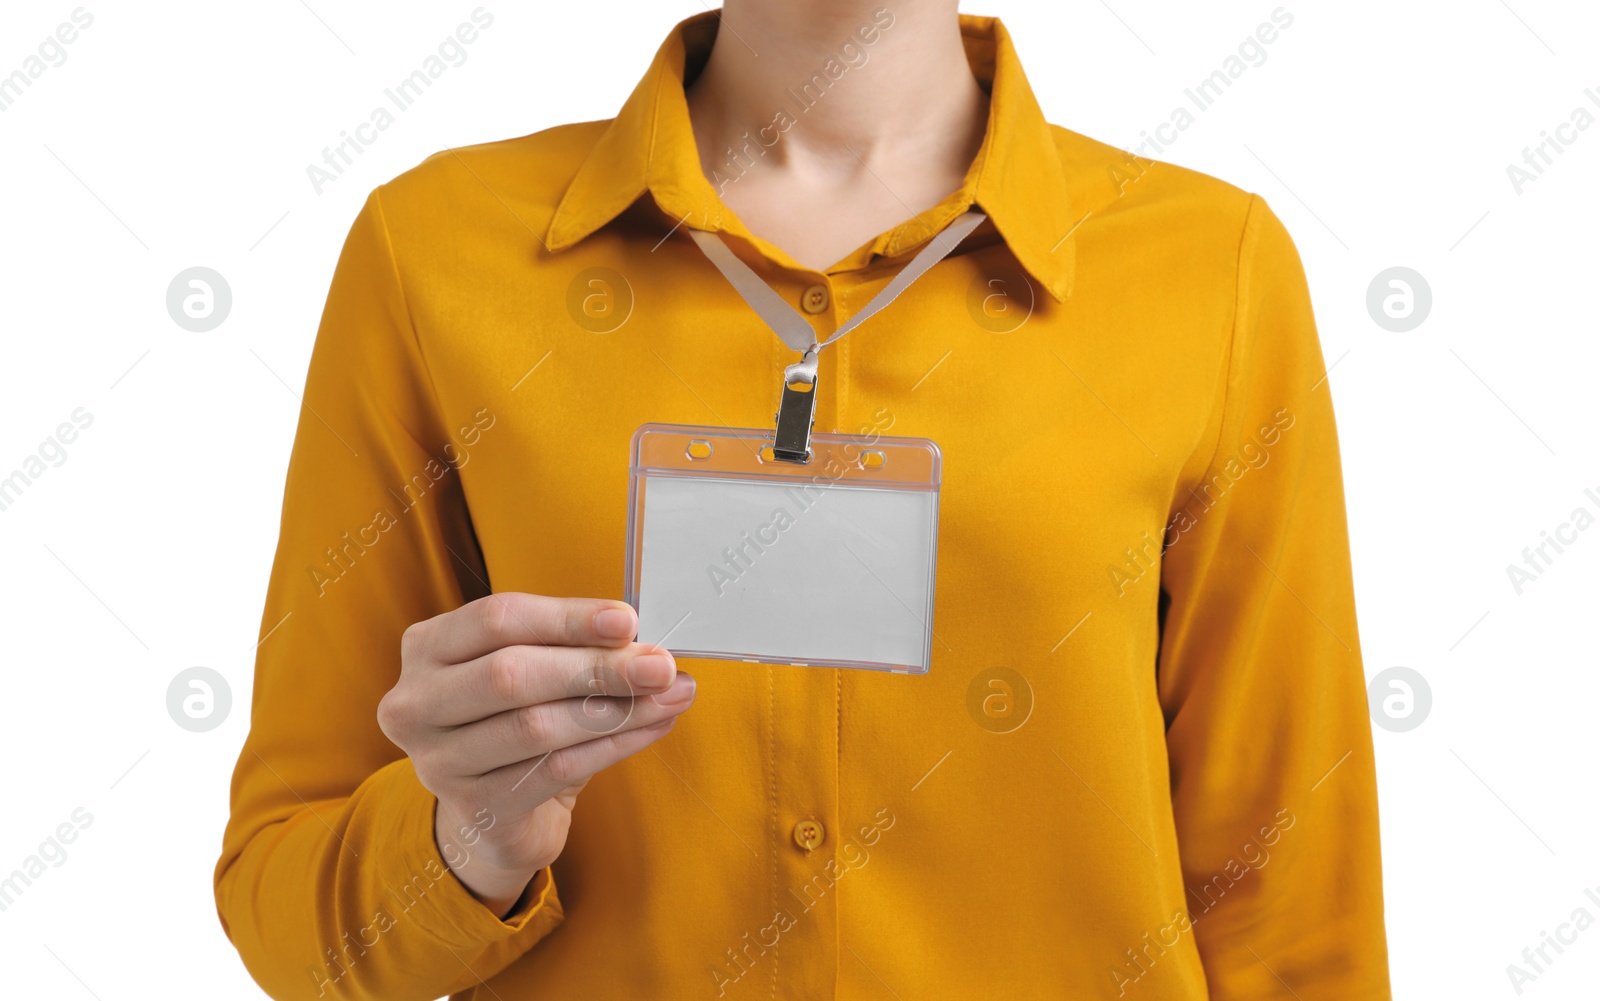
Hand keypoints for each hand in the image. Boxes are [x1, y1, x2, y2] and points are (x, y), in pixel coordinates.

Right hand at [377, 593, 693, 916]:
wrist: (496, 813)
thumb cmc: (517, 720)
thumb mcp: (533, 671)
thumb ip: (573, 648)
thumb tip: (646, 644)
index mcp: (428, 648)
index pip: (498, 619)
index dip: (567, 618)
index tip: (628, 620)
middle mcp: (417, 702)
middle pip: (512, 673)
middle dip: (597, 666)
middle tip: (660, 665)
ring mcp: (438, 760)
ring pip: (537, 726)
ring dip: (616, 709)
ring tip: (670, 696)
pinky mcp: (474, 807)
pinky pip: (556, 770)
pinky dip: (614, 746)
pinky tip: (652, 727)